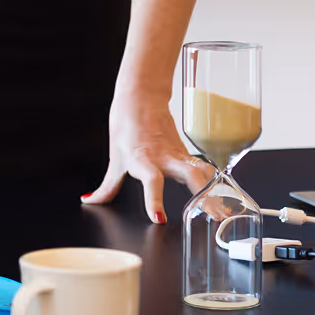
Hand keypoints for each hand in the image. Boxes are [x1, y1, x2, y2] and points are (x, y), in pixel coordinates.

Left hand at [80, 93, 214, 222]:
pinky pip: (204, 168)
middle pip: (189, 175)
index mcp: (142, 159)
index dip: (154, 199)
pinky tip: (224, 199)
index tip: (158, 218)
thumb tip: (90, 201)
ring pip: (202, 171)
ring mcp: (179, 155)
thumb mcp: (114, 157)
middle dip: (203, 195)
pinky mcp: (187, 153)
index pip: (151, 180)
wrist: (141, 97)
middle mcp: (164, 158)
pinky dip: (214, 183)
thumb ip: (107, 186)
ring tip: (224, 212)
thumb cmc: (126, 124)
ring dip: (214, 190)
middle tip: (213, 216)